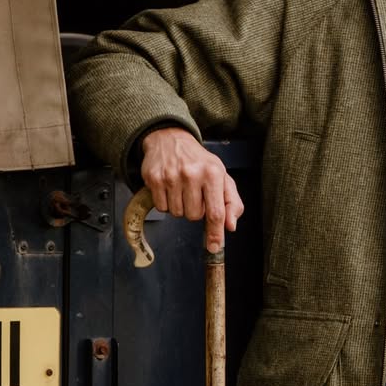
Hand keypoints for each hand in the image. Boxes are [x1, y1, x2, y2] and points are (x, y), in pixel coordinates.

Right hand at [141, 127, 243, 251]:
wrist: (170, 139)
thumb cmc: (199, 161)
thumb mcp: (221, 176)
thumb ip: (231, 202)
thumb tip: (230, 226)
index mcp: (213, 173)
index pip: (215, 212)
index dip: (215, 233)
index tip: (214, 246)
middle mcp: (192, 174)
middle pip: (194, 216)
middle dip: (196, 210)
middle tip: (195, 194)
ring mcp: (171, 176)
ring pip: (178, 213)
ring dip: (181, 207)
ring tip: (183, 189)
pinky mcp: (154, 179)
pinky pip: (162, 208)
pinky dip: (167, 203)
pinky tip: (171, 188)